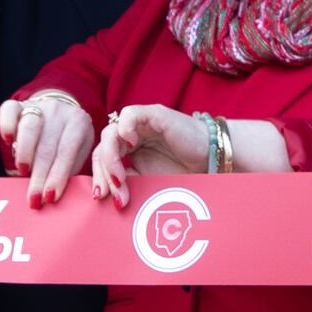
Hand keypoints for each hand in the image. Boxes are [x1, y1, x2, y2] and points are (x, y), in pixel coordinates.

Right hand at [0, 90, 95, 204]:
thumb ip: (71, 169)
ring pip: (29, 128)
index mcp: (79, 123)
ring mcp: (38, 106)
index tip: (50, 197)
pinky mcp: (18, 104)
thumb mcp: (80, 150)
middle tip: (34, 198)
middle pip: (47, 146)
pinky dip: (7, 126)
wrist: (60, 110)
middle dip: (39, 176)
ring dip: (24, 153)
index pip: (67, 153)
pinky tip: (8, 141)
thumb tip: (55, 196)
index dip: (57, 176)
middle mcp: (59, 111)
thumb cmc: (69, 140)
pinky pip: (10, 110)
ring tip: (23, 172)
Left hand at [92, 104, 208, 203]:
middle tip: (110, 193)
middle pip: (103, 147)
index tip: (102, 198)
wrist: (212, 161)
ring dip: (111, 158)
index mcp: (128, 149)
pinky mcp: (153, 114)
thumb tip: (106, 192)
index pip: (103, 159)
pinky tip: (132, 145)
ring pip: (110, 133)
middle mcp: (131, 134)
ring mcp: (141, 124)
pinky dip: (125, 128)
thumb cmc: (184, 171)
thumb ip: (128, 181)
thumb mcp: (149, 182)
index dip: (100, 177)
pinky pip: (129, 114)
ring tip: (121, 179)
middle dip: (103, 172)